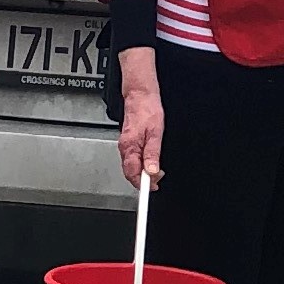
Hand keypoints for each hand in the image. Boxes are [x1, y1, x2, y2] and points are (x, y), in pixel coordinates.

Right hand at [117, 48, 162, 186]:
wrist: (140, 94)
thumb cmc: (147, 109)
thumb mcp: (156, 132)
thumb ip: (153, 153)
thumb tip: (152, 170)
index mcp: (130, 147)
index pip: (133, 174)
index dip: (143, 185)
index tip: (153, 188)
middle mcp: (125, 147)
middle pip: (131, 172)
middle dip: (145, 179)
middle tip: (159, 179)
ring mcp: (125, 145)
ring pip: (132, 166)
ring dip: (144, 172)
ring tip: (157, 170)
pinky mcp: (128, 142)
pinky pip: (133, 158)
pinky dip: (142, 164)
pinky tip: (150, 162)